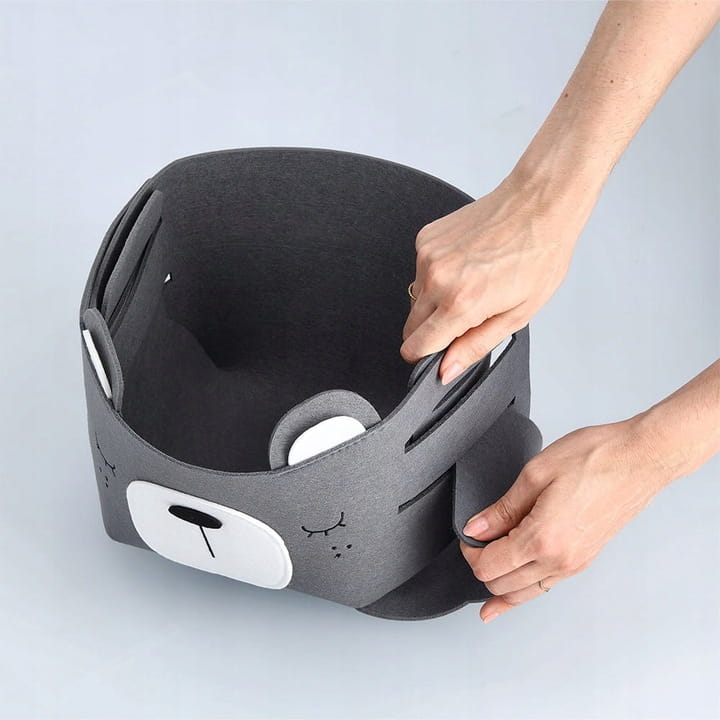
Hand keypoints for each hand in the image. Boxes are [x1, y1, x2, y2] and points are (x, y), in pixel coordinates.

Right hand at [400, 171, 593, 384]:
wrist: (538, 204)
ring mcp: (427, 256)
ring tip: (471, 284)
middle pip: (410, 326)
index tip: (438, 353)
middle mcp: (437, 279)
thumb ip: (475, 346)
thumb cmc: (538, 256)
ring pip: (415, 298)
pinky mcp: (425, 238)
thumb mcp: (517, 315)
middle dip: (432, 330)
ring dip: (435, 300)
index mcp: (460, 303)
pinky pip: (419, 272)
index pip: (415, 347)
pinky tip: (465, 263)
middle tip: (466, 316)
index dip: (425, 357)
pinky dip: (436, 274)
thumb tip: (446, 370)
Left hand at [459, 415, 666, 622]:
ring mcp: (574, 564)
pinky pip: (545, 586)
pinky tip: (512, 593)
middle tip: (475, 542)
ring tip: (484, 576)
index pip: (489, 566)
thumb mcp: (535, 474)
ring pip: (524, 594)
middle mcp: (560, 560)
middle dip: (481, 566)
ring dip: (500, 585)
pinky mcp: (584, 559)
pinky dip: (523, 590)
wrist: (639, 459)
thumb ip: (502, 509)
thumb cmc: (595, 459)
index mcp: (543, 539)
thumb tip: (476, 528)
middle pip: (502, 584)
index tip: (468, 534)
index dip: (470, 552)